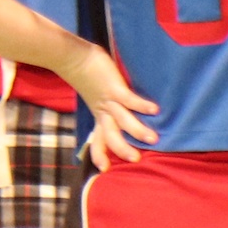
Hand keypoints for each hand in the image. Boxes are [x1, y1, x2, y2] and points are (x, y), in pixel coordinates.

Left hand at [67, 45, 157, 167]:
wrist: (72, 58)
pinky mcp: (113, 87)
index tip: (104, 169)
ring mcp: (108, 100)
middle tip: (136, 159)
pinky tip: (154, 110)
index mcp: (98, 115)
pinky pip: (129, 99)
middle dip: (122, 149)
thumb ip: (105, 104)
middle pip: (111, 136)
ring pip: (123, 120)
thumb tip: (119, 108)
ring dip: (137, 131)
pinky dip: (141, 105)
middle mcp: (103, 111)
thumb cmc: (86, 74)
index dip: (99, 155)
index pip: (97, 140)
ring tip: (153, 139)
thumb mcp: (94, 95)